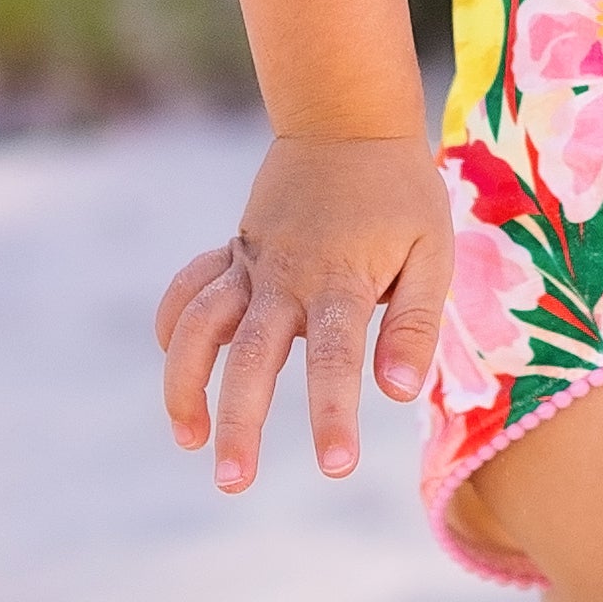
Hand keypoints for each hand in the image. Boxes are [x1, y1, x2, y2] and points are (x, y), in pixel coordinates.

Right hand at [158, 135, 455, 491]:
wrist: (349, 119)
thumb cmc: (401, 194)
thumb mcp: (431, 253)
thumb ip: (415, 323)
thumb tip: (399, 392)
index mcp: (341, 281)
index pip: (335, 359)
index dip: (332, 413)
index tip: (333, 466)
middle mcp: (285, 276)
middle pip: (250, 356)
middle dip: (239, 422)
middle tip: (233, 481)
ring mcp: (251, 262)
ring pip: (198, 326)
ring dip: (184, 383)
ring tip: (189, 439)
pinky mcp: (233, 250)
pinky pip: (189, 288)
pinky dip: (171, 324)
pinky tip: (172, 363)